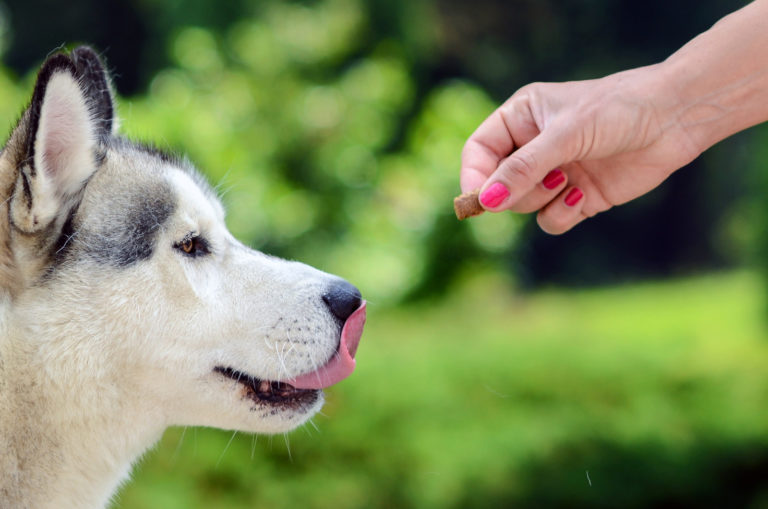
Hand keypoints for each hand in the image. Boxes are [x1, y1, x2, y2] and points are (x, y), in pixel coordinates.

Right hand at [460, 65, 700, 233]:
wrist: (674, 119)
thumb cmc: (618, 110)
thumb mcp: (565, 135)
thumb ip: (523, 169)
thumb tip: (485, 202)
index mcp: (520, 118)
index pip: (478, 152)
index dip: (474, 176)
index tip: (479, 199)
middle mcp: (533, 147)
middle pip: (497, 185)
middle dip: (516, 190)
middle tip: (546, 179)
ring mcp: (554, 174)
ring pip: (521, 206)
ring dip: (540, 199)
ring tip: (568, 179)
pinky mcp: (577, 197)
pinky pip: (550, 220)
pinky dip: (561, 214)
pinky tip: (583, 196)